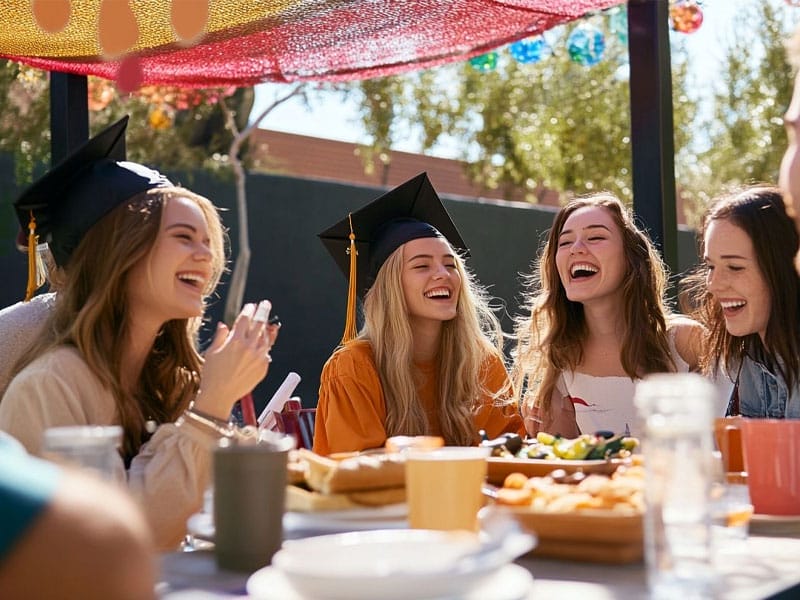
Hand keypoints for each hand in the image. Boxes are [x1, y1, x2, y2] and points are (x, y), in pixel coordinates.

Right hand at [194, 300, 273, 419]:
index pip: (245, 319)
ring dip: (265, 328)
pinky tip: (263, 342)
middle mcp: (249, 348)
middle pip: (260, 323)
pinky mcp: (263, 367)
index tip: (250, 306)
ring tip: (265, 324)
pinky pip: (267, 352)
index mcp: (235, 341)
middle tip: (266, 304)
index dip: (248, 310)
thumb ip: (220, 336)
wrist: (220, 395)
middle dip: (263, 311)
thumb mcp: (212, 352)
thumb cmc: (212, 374)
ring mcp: (258, 357)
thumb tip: (224, 325)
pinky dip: (265, 345)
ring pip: (266, 337)